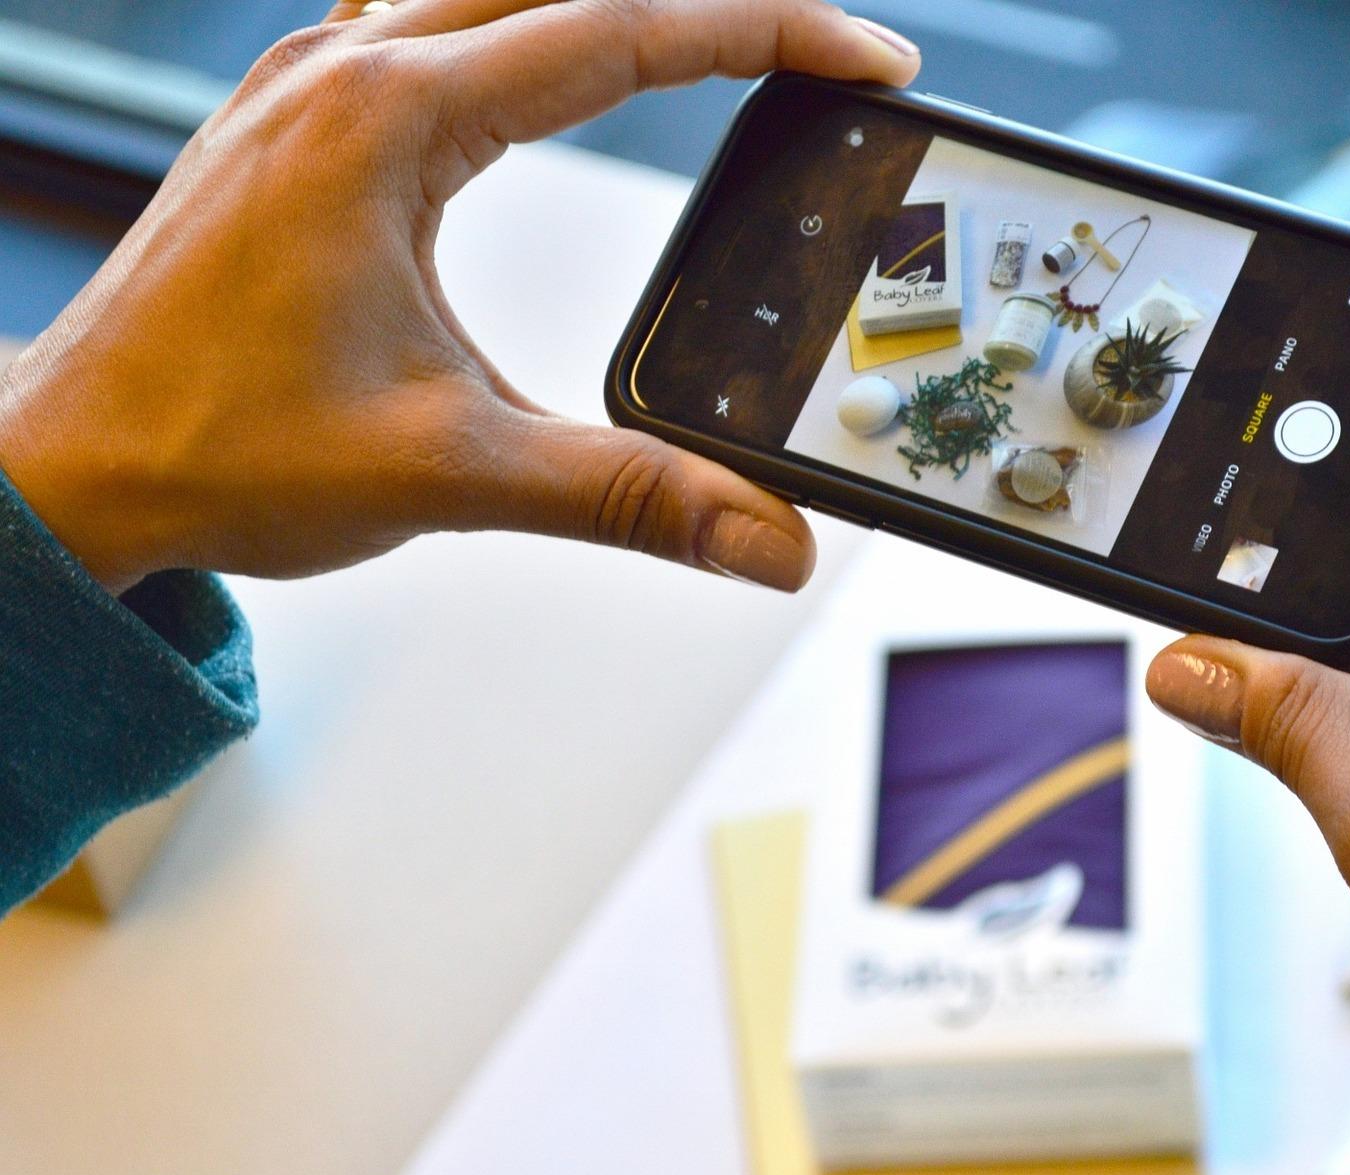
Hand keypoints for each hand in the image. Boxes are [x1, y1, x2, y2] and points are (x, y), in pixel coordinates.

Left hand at [0, 0, 918, 593]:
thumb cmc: (215, 450)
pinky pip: (422, 16)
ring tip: (709, 36)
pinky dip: (519, 21)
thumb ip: (630, 494)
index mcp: (391, 120)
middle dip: (707, 2)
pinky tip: (545, 53)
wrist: (66, 466)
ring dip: (607, 1)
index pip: (624, 30)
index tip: (864, 56)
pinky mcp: (292, 121)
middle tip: (813, 45)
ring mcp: (309, 84)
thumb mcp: (452, 472)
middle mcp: (345, 70)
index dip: (767, 32)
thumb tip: (768, 540)